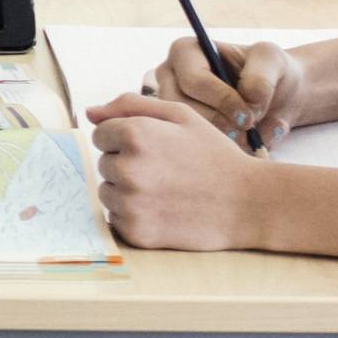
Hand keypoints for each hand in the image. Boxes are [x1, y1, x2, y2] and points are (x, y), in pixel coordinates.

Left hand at [90, 102, 282, 251]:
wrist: (248, 203)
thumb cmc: (214, 155)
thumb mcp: (181, 117)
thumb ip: (131, 106)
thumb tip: (89, 113)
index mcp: (135, 135)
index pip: (100, 134)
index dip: (126, 139)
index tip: (155, 148)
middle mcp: (128, 169)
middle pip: (104, 163)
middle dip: (127, 164)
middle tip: (166, 170)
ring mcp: (131, 203)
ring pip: (107, 192)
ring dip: (127, 191)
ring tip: (165, 190)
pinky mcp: (136, 232)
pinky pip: (117, 218)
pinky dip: (135, 215)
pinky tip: (164, 210)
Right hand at [124, 31, 307, 153]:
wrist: (279, 96)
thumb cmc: (270, 71)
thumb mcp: (273, 60)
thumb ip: (261, 76)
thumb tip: (248, 100)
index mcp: (185, 52)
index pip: (194, 80)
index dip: (223, 100)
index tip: (249, 116)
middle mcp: (170, 79)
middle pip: (183, 109)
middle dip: (220, 122)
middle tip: (248, 130)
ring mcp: (171, 107)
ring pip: (185, 130)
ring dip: (220, 137)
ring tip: (248, 136)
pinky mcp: (180, 130)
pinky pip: (193, 145)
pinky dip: (221, 150)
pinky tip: (243, 143)